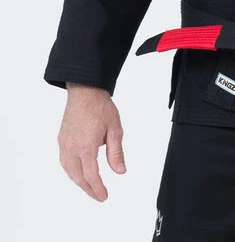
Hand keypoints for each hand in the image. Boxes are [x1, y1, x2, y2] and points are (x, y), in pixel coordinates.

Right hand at [57, 83, 126, 201]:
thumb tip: (120, 171)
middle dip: (88, 189)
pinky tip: (78, 173)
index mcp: (86, 146)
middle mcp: (72, 148)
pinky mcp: (61, 140)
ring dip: (79, 182)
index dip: (97, 189)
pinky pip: (64, 162)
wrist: (85, 91)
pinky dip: (72, 171)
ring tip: (90, 187)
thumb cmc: (100, 107)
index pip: (91, 176)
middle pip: (78, 177)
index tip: (104, 196)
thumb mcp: (115, 129)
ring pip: (69, 171)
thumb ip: (116, 153)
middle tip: (99, 196)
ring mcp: (64, 144)